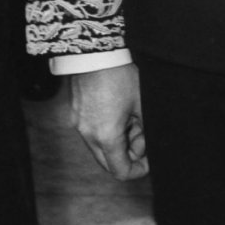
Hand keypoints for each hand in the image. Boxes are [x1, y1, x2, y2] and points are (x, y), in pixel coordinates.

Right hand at [68, 62, 147, 179]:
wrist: (95, 52)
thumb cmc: (120, 76)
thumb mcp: (141, 105)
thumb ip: (145, 131)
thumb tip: (148, 147)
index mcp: (106, 136)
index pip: (121, 171)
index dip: (138, 171)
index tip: (149, 161)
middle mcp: (88, 135)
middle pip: (109, 163)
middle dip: (128, 155)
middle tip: (141, 135)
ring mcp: (79, 125)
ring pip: (100, 148)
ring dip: (117, 143)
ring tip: (130, 119)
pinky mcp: (75, 114)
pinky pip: (92, 134)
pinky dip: (106, 132)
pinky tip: (117, 112)